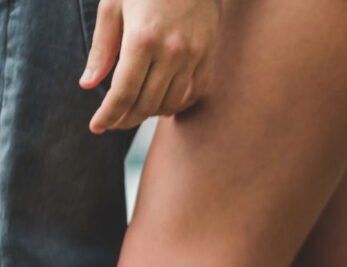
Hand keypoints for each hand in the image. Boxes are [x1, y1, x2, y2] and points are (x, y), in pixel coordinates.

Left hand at [80, 0, 220, 133]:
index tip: (97, 126)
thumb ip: (102, 49)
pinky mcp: (208, 57)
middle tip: (111, 122)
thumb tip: (88, 85)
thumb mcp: (113, 7)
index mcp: (142, 39)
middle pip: (146, 103)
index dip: (108, 114)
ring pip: (170, 103)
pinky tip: (161, 104)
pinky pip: (193, 94)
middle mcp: (171, 53)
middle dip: (125, 119)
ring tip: (134, 112)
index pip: (123, 92)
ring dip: (150, 114)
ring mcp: (193, 57)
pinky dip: (175, 104)